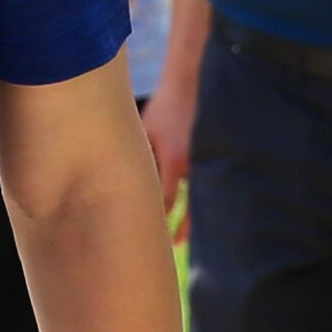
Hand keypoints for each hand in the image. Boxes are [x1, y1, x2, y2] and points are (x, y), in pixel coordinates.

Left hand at [139, 75, 197, 233]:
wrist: (193, 84)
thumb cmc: (164, 107)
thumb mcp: (146, 131)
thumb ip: (139, 157)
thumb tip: (118, 180)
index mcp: (174, 160)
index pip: (166, 201)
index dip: (160, 222)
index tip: (152, 238)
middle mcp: (192, 165)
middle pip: (186, 208)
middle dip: (178, 229)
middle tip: (171, 247)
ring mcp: (206, 162)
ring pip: (200, 200)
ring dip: (192, 219)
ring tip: (183, 238)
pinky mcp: (212, 157)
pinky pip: (206, 185)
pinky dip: (202, 200)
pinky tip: (198, 210)